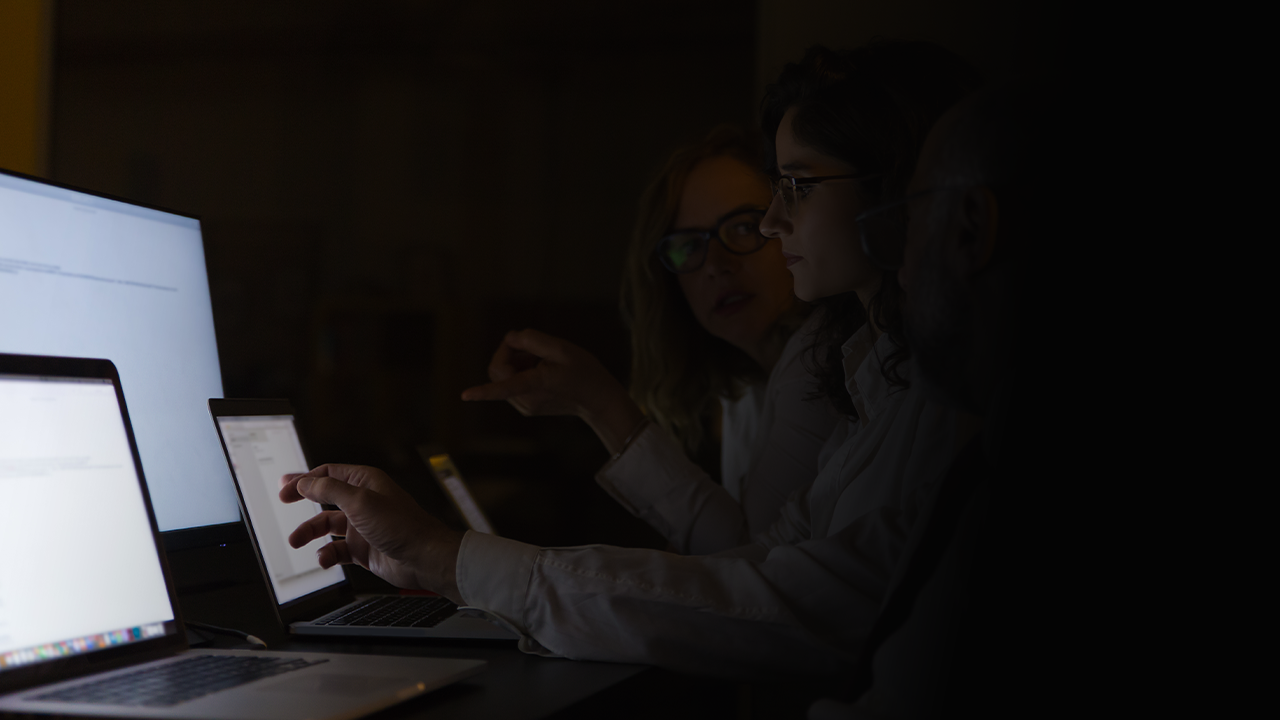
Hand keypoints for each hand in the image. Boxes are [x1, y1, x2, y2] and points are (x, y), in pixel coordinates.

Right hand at [279, 464, 463, 603]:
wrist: (423, 558)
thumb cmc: (401, 526)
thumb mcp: (360, 502)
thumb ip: (329, 490)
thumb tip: (304, 482)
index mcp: (365, 482)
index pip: (328, 474)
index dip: (305, 479)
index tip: (285, 488)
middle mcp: (363, 502)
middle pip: (325, 498)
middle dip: (303, 503)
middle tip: (283, 503)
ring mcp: (363, 526)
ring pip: (327, 526)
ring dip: (310, 533)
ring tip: (296, 540)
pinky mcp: (363, 548)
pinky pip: (336, 550)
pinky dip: (327, 554)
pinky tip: (324, 558)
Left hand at [460, 329, 644, 453]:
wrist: (598, 399)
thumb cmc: (584, 371)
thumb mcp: (562, 348)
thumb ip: (532, 339)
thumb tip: (509, 338)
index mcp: (536, 385)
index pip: (504, 387)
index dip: (483, 391)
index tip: (464, 396)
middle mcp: (527, 400)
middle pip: (499, 369)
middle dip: (509, 352)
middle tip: (534, 346)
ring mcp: (526, 406)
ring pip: (504, 375)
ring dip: (517, 360)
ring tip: (543, 359)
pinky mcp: (527, 407)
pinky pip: (511, 383)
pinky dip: (521, 370)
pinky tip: (542, 368)